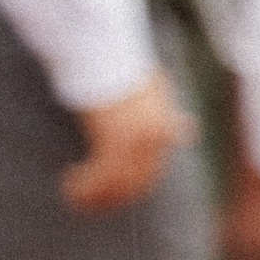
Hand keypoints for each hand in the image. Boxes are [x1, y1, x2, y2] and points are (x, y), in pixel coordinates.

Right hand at [61, 67, 191, 213]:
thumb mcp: (159, 89)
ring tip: (75, 199)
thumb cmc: (125, 66)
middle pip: (135, 184)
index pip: (152, 172)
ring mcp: (135, 143)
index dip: (133, 189)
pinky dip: (84, 187)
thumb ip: (170, 114)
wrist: (106, 54)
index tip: (115, 196)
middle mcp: (154, 141)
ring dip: (95, 197)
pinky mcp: (114, 142)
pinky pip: (99, 177)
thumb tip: (191, 129)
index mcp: (163, 129)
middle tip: (92, 205)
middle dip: (113, 199)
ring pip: (116, 185)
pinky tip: (69, 188)